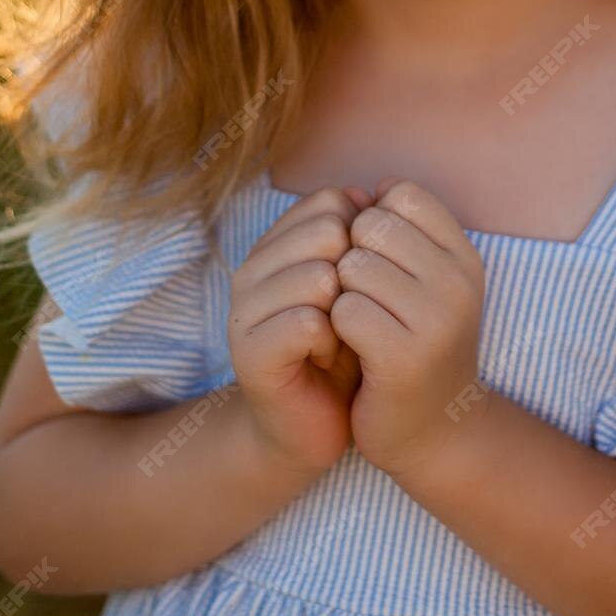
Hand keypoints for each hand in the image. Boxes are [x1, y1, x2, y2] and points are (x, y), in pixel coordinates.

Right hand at [228, 183, 374, 473]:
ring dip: (345, 312)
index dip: (362, 238)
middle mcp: (252, 269)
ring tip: (338, 339)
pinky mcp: (249, 351)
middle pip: (325, 233)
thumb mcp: (358, 286)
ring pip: (317, 276)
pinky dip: (332, 342)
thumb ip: (359, 238)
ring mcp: (244, 309)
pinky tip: (327, 358)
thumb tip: (370, 192)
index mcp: (276, 245)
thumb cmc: (344, 351)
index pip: (329, 202)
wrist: (315, 424)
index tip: (359, 282)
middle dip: (355, 275)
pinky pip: (308, 323)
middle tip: (349, 316)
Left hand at [329, 177, 487, 479]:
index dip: (373, 220)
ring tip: (359, 324)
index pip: (402, 194)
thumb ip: (403, 233)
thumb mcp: (425, 282)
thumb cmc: (416, 345)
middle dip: (351, 256)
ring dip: (341, 294)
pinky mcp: (403, 358)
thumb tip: (368, 189)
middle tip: (363, 298)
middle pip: (372, 225)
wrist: (433, 432)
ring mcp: (435, 322)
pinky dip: (335, 328)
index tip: (377, 261)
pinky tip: (352, 349)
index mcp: (465, 258)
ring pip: (351, 266)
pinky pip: (343, 311)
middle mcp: (459, 284)